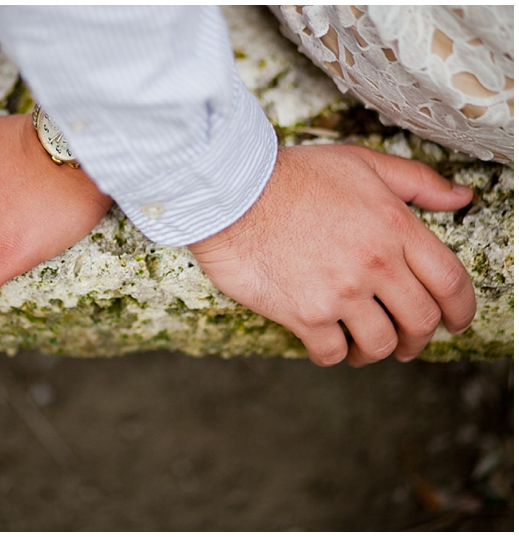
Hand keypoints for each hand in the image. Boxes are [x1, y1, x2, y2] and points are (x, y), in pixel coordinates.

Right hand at [189, 145, 475, 366]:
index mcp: (395, 227)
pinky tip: (327, 342)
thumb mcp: (361, 163)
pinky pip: (331, 352)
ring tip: (363, 346)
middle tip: (407, 341)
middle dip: (419, 337)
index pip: (450, 282)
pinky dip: (333, 353)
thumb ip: (417, 181)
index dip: (462, 310)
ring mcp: (339, 292)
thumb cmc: (292, 175)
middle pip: (420, 321)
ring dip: (375, 350)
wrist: (233, 194)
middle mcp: (374, 264)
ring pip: (378, 344)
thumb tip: (461, 197)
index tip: (456, 323)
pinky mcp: (303, 314)